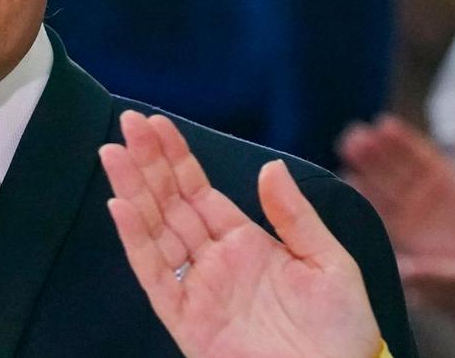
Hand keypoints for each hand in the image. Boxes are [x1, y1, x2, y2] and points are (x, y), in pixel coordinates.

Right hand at [100, 111, 380, 357]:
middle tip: (127, 123)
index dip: (177, 157)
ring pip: (156, 230)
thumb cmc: (341, 330)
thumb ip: (294, 215)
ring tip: (113, 153)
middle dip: (148, 163)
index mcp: (246, 242)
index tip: (155, 125)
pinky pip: (155, 276)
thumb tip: (269, 166)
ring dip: (134, 191)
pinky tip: (122, 208)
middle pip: (171, 203)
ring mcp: (199, 289)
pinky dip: (136, 242)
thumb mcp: (328, 261)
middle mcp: (215, 260)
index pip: (200, 190)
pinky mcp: (188, 321)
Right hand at [341, 116, 454, 257]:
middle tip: (354, 135)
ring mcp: (418, 219)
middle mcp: (428, 197)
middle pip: (396, 169)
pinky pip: (386, 219)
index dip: (402, 139)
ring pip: (386, 190)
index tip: (382, 124)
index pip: (419, 153)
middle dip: (374, 152)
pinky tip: (351, 184)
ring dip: (366, 172)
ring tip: (347, 152)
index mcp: (449, 180)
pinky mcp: (412, 242)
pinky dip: (369, 202)